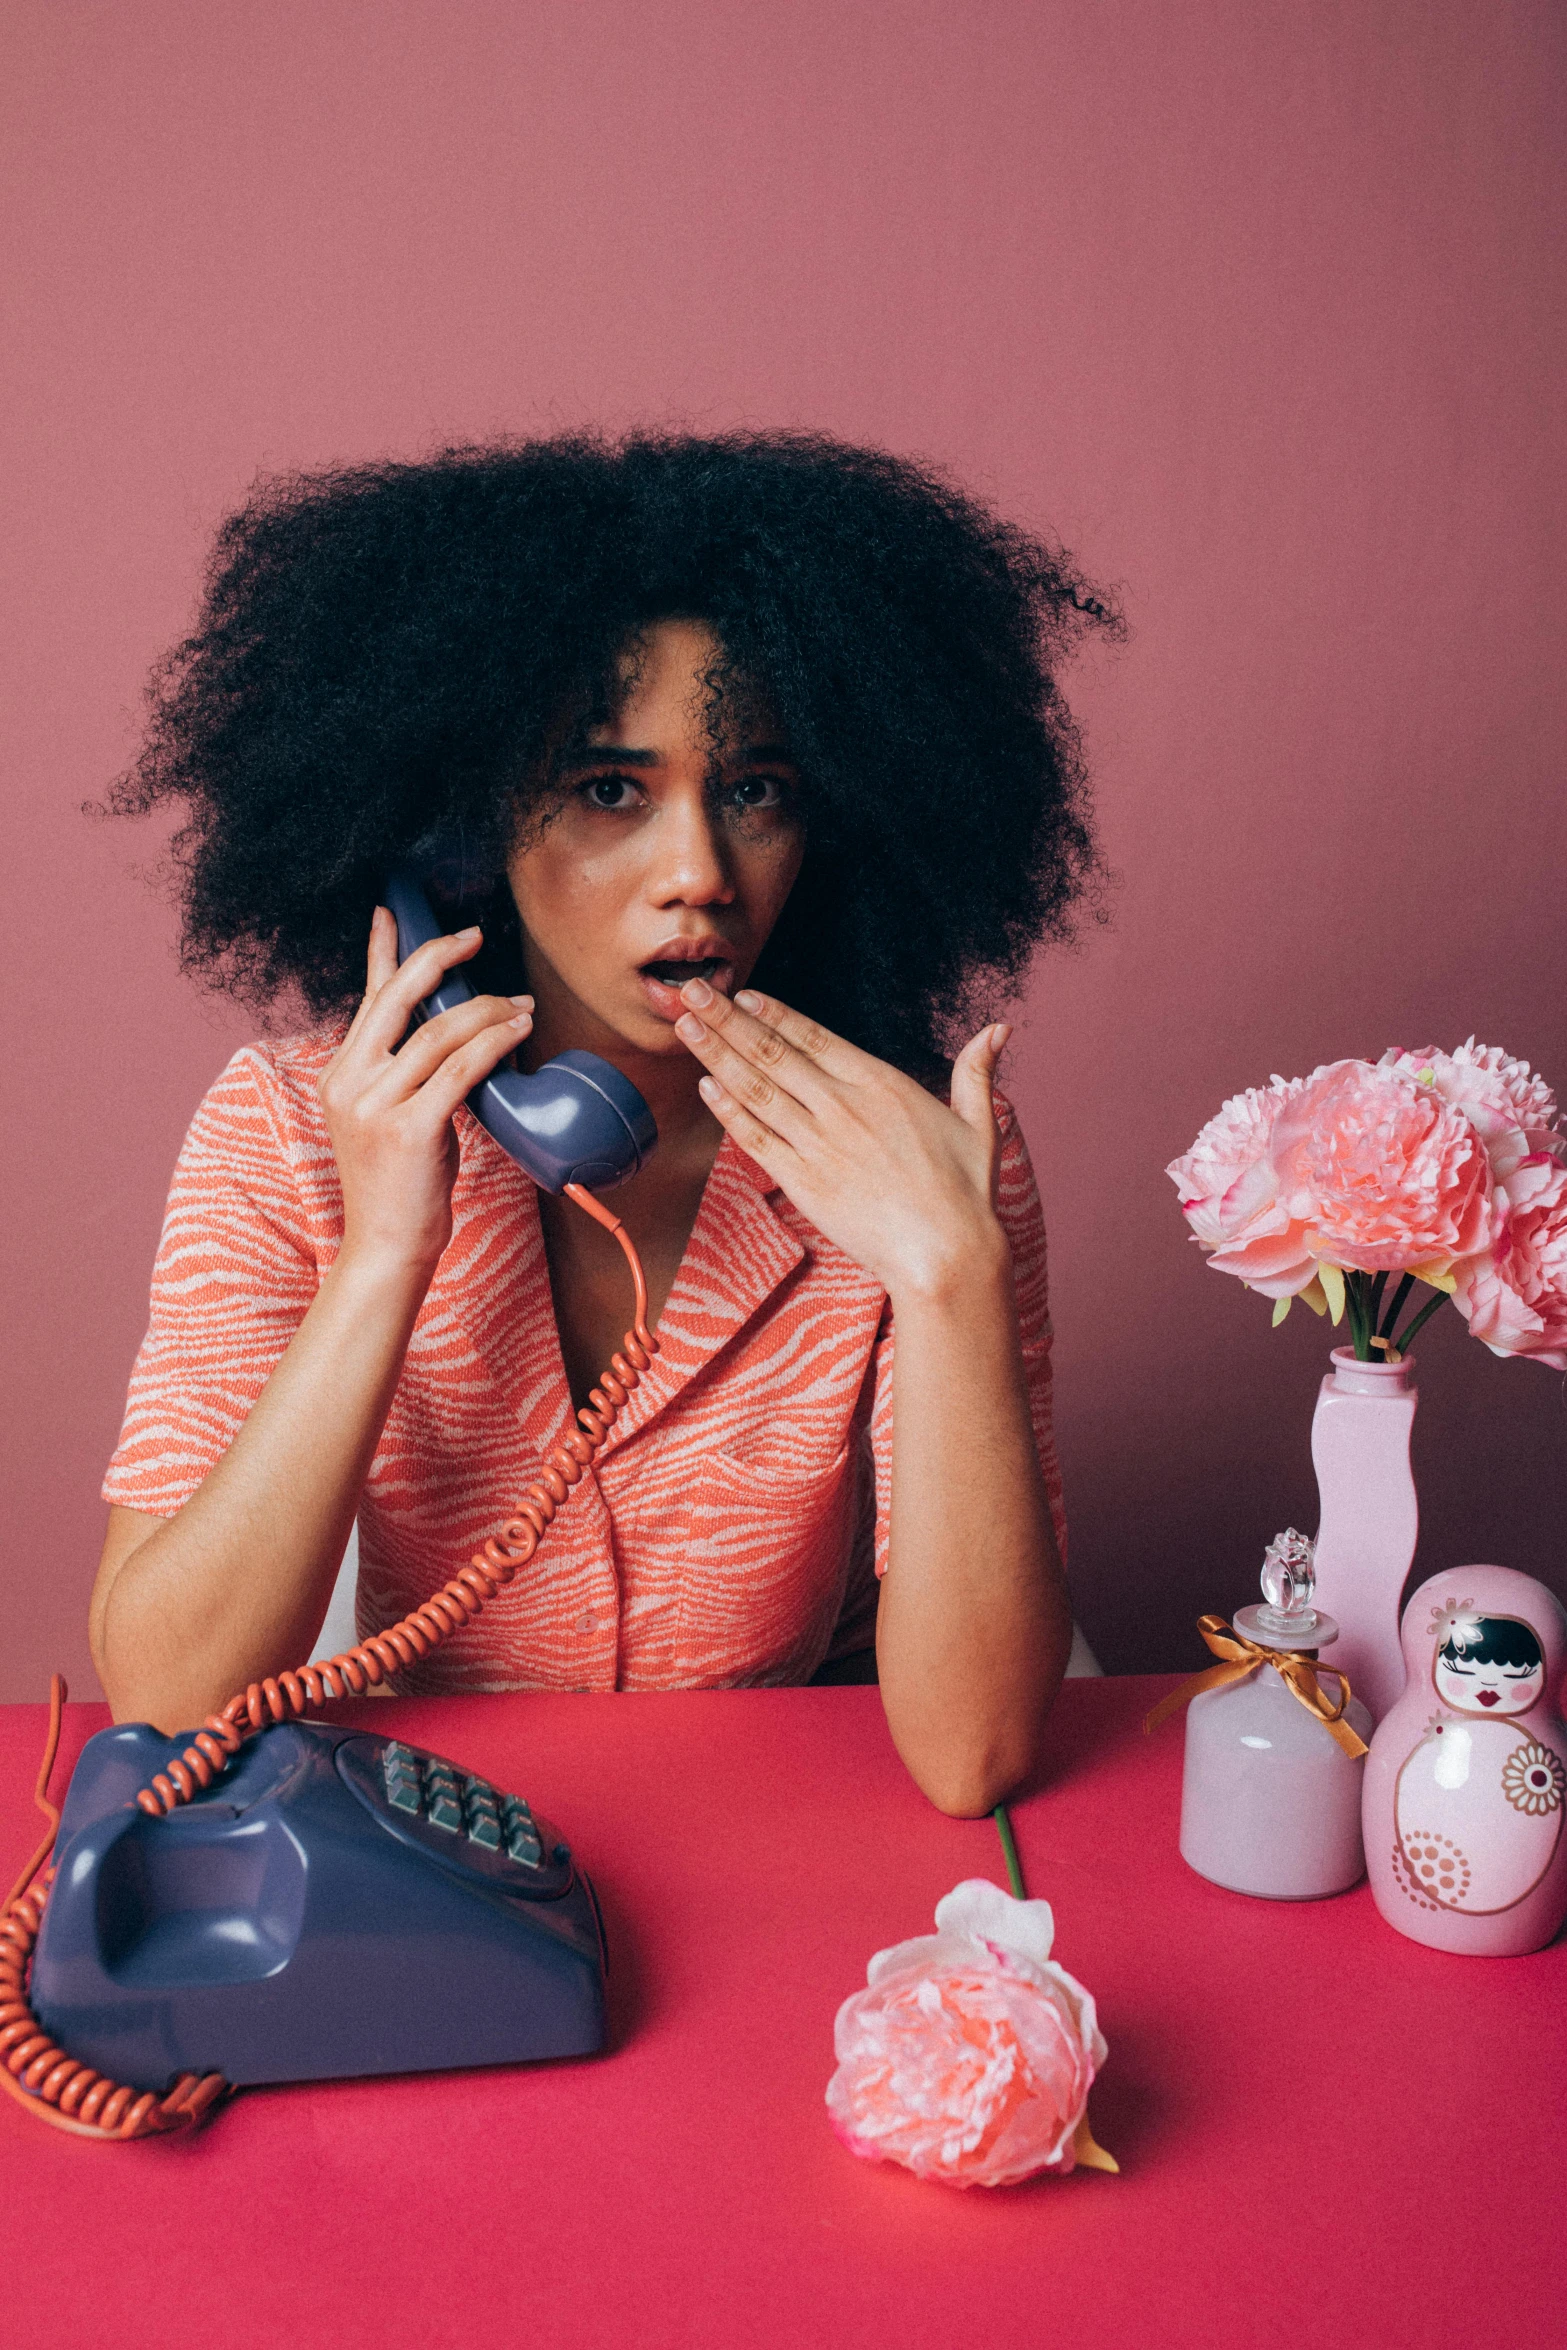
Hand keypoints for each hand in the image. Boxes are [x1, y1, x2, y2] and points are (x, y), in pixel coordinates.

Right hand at [318, 907, 533, 1272]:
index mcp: (339, 1074)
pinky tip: (517, 1031)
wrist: (386, 1247)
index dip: (383, 951)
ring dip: (488, 1009)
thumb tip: (457, 1034)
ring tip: (521, 1005)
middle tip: (475, 935)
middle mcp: (349, 1081)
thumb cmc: (400, 1185)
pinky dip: (494, 1043)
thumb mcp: (392, 1118)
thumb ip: (409, 1075)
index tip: (394, 911)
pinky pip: (459, 1069)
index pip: (365, 998)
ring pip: (439, 1031)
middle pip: (396, 997)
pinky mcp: (408, 1129)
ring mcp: (374, 1105)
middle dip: (439, 957)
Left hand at [674, 979, 1011, 1301]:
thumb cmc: (967, 1195)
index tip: (743, 994)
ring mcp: (820, 1145)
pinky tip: (705, 1086)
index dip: (774, 1014)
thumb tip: (999, 1028)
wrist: (946, 1256)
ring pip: (756, 1089)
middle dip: (727, 1020)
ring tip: (685, 1025)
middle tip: (692, 990)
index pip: (815, 1039)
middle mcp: (843, 1108)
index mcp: (882, 1085)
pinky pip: (757, 1139)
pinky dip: (729, 1111)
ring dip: (716, 1054)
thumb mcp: (979, 1124)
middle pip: (773, 1054)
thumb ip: (976, 1072)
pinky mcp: (804, 1183)